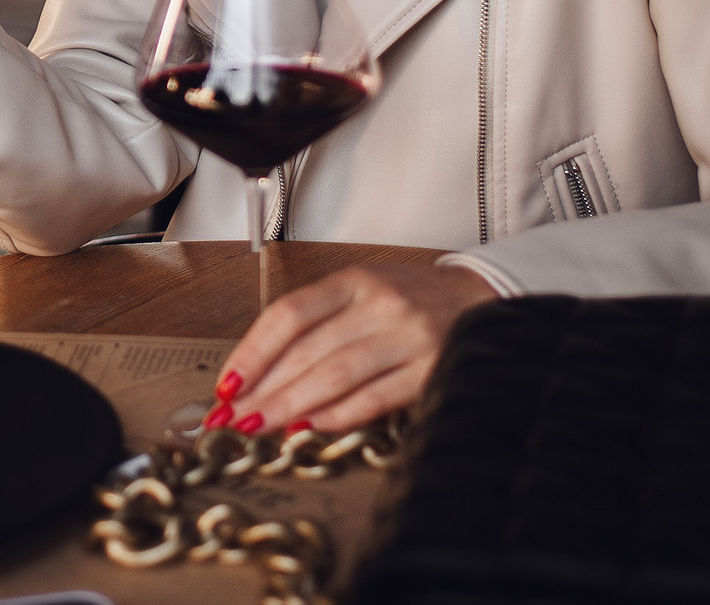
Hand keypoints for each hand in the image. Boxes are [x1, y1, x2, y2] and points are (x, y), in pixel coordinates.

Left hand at [218, 263, 495, 433]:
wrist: (481, 297)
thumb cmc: (409, 299)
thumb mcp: (362, 292)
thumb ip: (318, 323)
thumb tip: (260, 372)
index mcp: (355, 281)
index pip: (289, 315)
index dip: (252, 351)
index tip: (227, 383)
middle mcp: (381, 304)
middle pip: (308, 350)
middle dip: (264, 388)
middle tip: (233, 417)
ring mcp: (409, 336)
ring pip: (337, 375)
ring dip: (293, 406)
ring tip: (261, 426)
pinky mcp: (434, 369)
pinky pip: (375, 398)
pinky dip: (338, 415)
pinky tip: (311, 427)